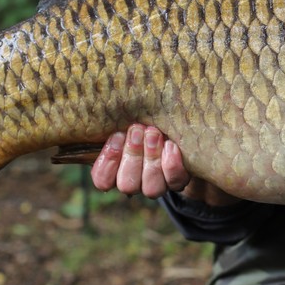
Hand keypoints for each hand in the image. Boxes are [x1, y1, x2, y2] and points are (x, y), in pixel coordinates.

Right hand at [91, 124, 237, 205]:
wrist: (182, 121)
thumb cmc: (146, 115)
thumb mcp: (129, 115)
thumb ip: (116, 117)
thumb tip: (108, 96)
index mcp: (116, 168)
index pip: (102, 181)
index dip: (108, 162)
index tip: (117, 135)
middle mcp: (136, 181)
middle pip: (127, 184)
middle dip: (132, 155)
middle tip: (138, 130)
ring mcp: (158, 184)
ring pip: (151, 188)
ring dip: (151, 159)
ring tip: (154, 133)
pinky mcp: (179, 181)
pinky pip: (175, 181)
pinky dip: (172, 163)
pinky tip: (171, 144)